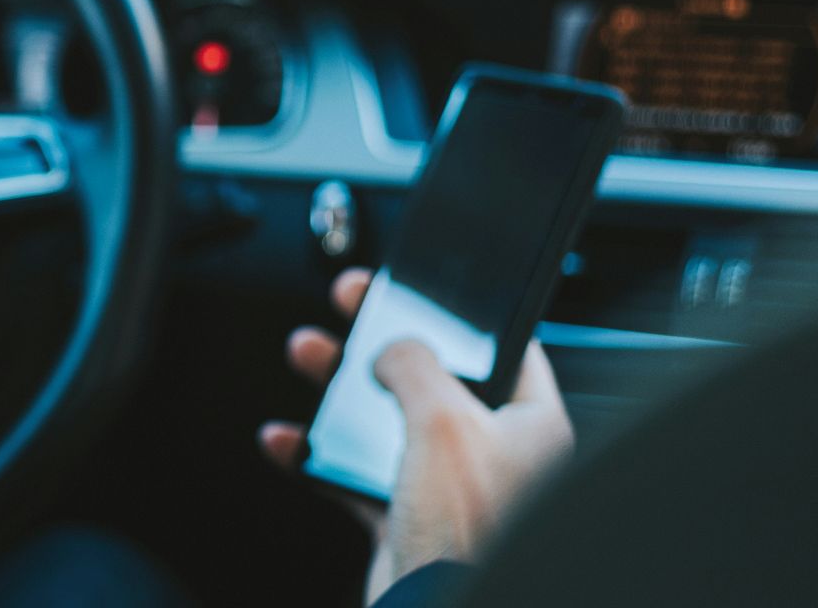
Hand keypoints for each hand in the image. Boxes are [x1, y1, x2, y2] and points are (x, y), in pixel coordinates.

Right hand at [258, 268, 574, 604]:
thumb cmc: (466, 531)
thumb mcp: (444, 420)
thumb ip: (415, 365)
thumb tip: (393, 347)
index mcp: (530, 424)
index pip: (504, 348)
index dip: (457, 313)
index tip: (419, 287)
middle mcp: (493, 452)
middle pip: (431, 375)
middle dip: (380, 340)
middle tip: (351, 305)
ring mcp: (446, 484)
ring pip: (385, 417)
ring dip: (339, 387)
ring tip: (307, 354)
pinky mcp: (405, 515)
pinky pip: (352, 472)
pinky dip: (316, 453)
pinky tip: (288, 439)